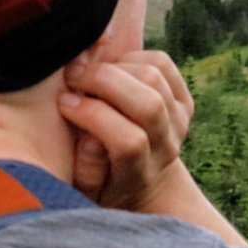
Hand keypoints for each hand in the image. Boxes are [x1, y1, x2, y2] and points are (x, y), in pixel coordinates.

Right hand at [58, 48, 194, 213]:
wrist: (138, 174)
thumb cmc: (99, 179)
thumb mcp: (84, 188)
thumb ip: (86, 170)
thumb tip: (92, 140)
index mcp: (140, 175)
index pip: (129, 142)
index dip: (93, 116)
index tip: (64, 102)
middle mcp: (166, 148)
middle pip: (148, 104)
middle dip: (103, 81)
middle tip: (73, 77)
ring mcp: (179, 122)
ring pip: (154, 78)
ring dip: (115, 68)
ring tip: (89, 76)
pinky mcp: (183, 100)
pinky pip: (161, 63)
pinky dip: (132, 58)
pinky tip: (112, 72)